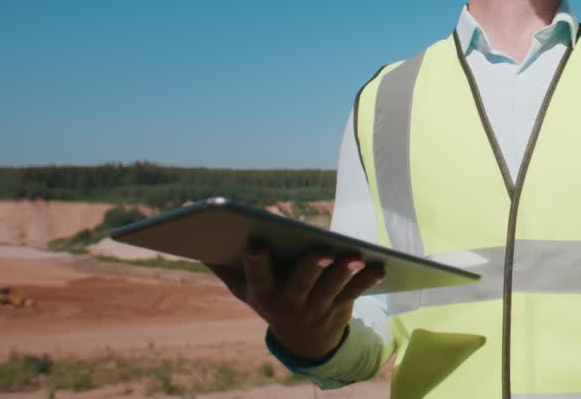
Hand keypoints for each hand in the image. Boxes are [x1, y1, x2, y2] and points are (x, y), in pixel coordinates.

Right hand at [208, 244, 384, 362]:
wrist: (303, 341)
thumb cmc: (270, 299)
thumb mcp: (245, 289)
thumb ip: (226, 266)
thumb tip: (199, 239)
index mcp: (262, 293)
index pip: (257, 276)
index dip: (256, 260)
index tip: (255, 241)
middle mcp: (289, 303)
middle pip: (300, 284)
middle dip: (310, 268)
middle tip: (322, 250)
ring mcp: (316, 308)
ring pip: (331, 289)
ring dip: (344, 272)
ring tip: (355, 255)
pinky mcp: (340, 309)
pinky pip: (356, 294)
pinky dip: (368, 280)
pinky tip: (380, 266)